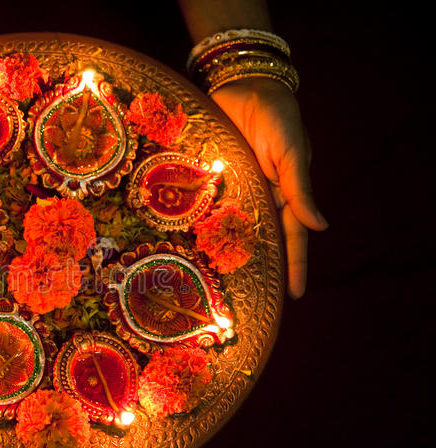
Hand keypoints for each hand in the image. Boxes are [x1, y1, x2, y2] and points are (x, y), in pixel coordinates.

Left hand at [211, 78, 327, 298]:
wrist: (242, 84)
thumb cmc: (275, 116)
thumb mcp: (290, 152)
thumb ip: (300, 189)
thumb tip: (320, 227)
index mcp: (284, 191)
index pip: (292, 236)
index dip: (293, 265)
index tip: (295, 295)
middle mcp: (259, 193)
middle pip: (259, 237)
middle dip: (256, 265)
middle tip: (248, 299)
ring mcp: (234, 186)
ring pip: (230, 224)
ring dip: (223, 249)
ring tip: (217, 281)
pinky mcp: (211, 175)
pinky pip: (206, 203)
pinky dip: (199, 221)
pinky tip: (189, 243)